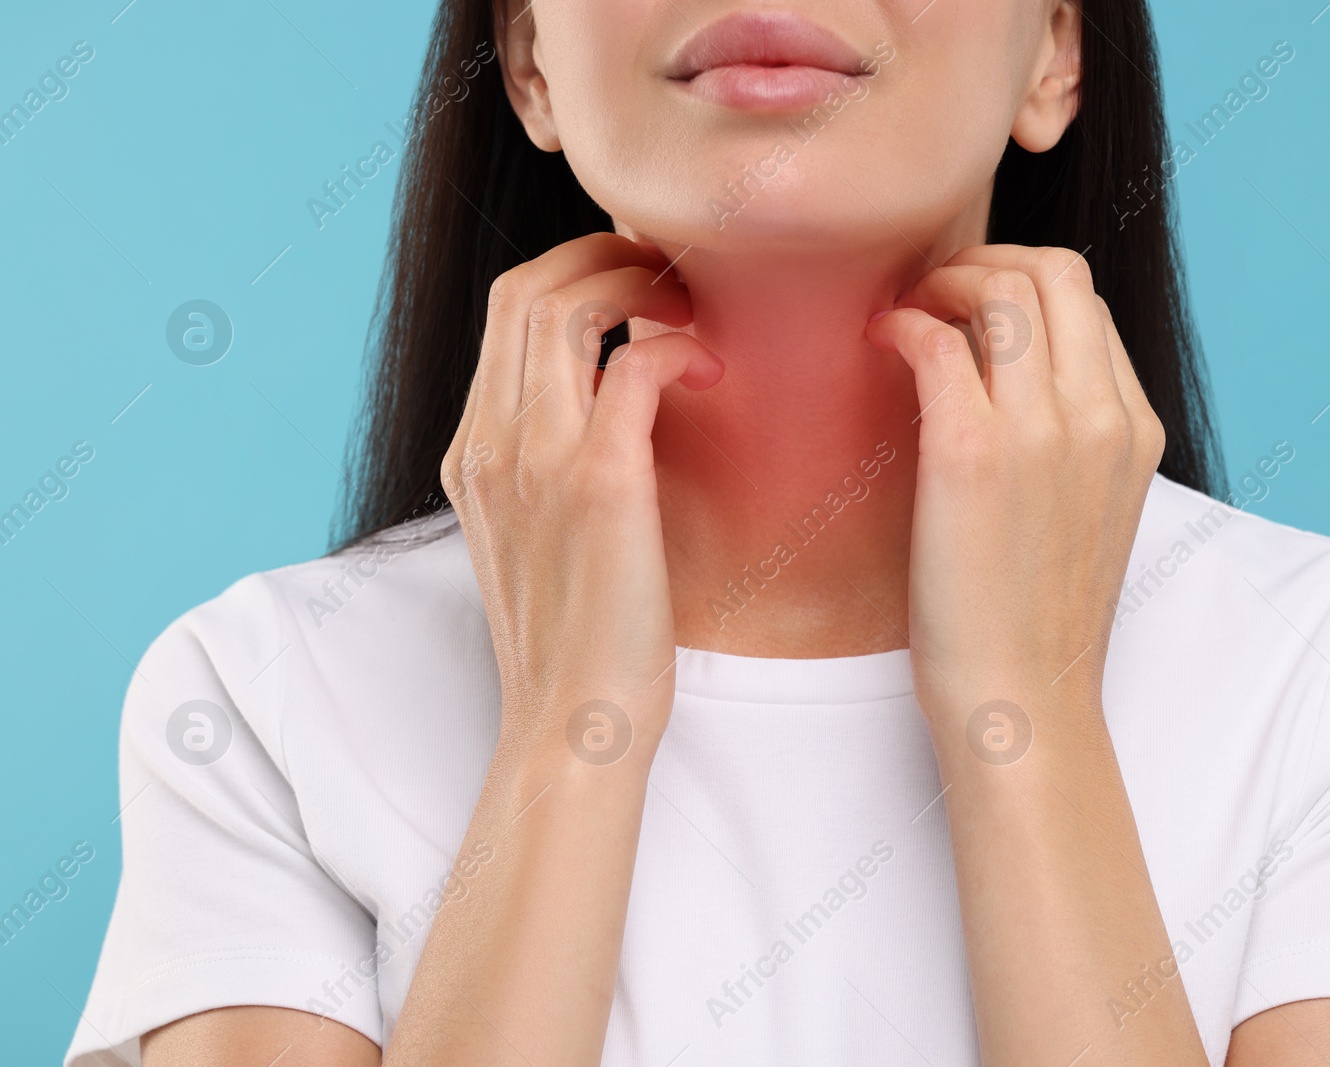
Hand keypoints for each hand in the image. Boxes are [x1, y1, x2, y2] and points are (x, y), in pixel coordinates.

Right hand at [442, 233, 723, 760]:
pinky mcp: (598, 485)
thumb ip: (548, 468)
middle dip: (600, 256)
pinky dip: (674, 348)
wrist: (573, 723)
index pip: (504, 313)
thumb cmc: (575, 639)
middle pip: (525, 289)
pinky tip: (710, 372)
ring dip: (638, 286)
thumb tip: (608, 411)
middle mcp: (490, 444)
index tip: (632, 284)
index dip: (570, 272)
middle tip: (668, 274)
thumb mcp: (537, 539)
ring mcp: (536, 461)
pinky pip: (632, 367)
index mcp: (472, 454)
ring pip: (566, 307)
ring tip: (691, 312)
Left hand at [866, 245, 1163, 736]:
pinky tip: (881, 342)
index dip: (1023, 286)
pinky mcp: (973, 453)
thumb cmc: (1034, 620)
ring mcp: (1043, 432)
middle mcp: (1102, 418)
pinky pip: (937, 341)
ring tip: (907, 310)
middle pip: (1057, 273)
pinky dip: (904, 323)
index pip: (1089, 306)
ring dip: (943, 280)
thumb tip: (1003, 382)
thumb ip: (1068, 443)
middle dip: (988, 261)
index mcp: (1135, 431)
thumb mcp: (1083, 516)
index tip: (971, 306)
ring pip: (1004, 290)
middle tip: (935, 290)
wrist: (1023, 699)